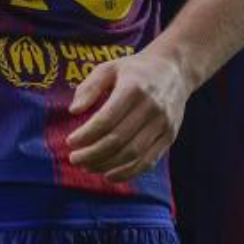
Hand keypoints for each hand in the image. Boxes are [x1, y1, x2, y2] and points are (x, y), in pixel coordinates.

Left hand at [65, 47, 190, 182]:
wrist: (174, 70)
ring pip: (133, 154)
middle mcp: (151, 108)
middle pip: (118, 140)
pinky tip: (109, 175)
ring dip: (107, 165)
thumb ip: (89, 87)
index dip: (86, 135)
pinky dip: (128, 172)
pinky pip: (149, 161)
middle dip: (92, 154)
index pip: (107, 119)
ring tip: (87, 167)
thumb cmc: (134, 70)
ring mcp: (163, 124)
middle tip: (74, 159)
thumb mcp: (108, 68)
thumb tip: (73, 111)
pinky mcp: (170, 136)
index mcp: (133, 89)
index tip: (70, 142)